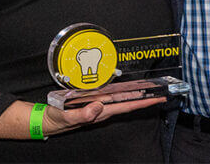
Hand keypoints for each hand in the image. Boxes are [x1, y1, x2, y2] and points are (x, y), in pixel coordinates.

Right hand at [42, 96, 166, 135]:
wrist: (47, 121)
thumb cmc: (57, 119)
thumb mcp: (66, 116)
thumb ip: (81, 114)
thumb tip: (98, 107)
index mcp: (100, 113)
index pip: (126, 107)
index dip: (143, 103)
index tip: (158, 99)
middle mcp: (103, 110)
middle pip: (128, 103)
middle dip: (146, 99)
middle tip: (162, 92)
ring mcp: (99, 107)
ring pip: (122, 100)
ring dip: (137, 95)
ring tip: (151, 90)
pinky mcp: (94, 103)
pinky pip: (112, 97)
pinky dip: (123, 92)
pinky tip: (129, 89)